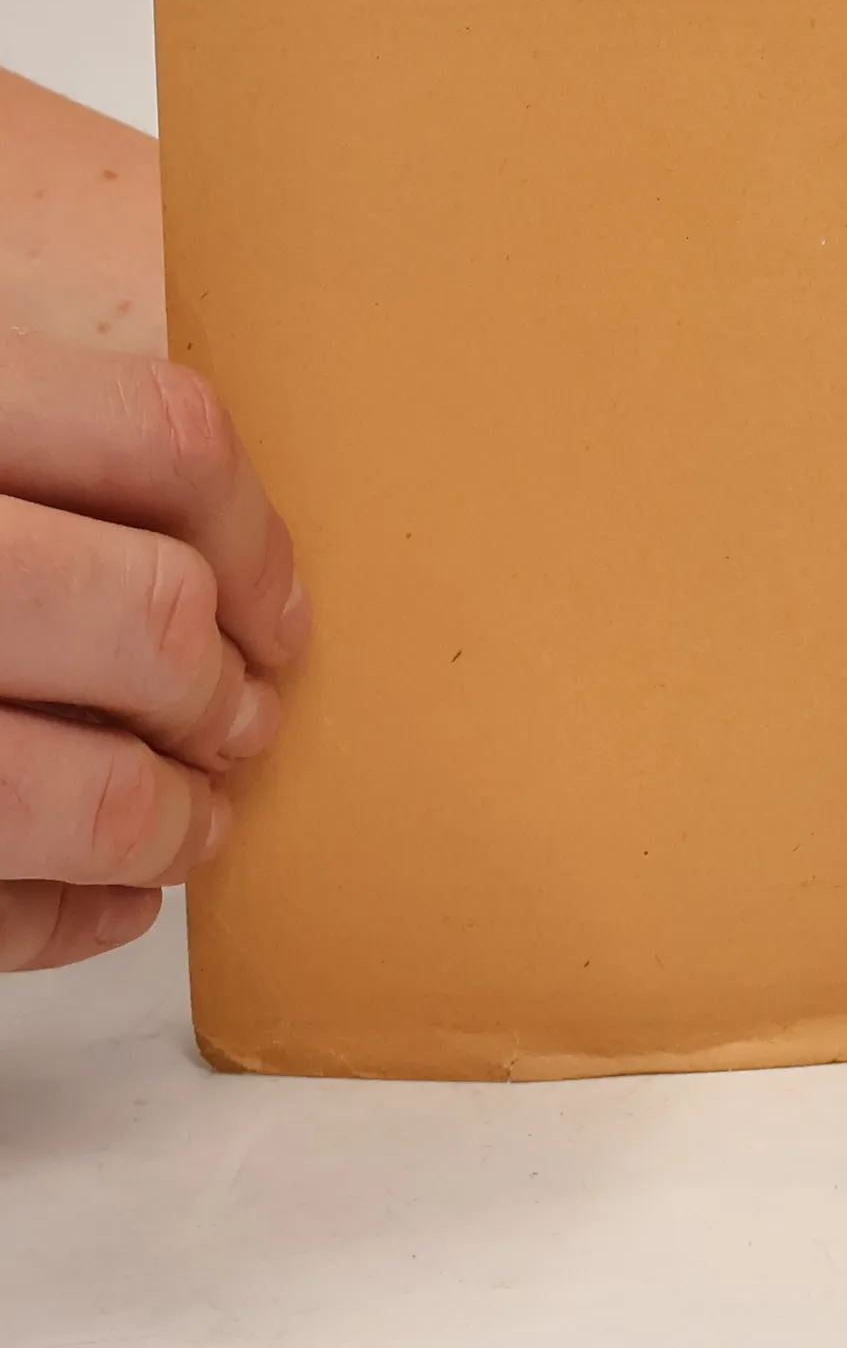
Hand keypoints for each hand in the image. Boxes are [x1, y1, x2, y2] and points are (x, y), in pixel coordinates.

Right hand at [0, 334, 306, 968]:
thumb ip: (51, 440)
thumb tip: (222, 509)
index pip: (167, 441)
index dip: (258, 539)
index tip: (284, 615)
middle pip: (154, 615)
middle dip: (224, 689)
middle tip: (245, 719)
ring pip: (91, 789)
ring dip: (172, 822)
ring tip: (192, 825)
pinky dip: (68, 917)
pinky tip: (102, 900)